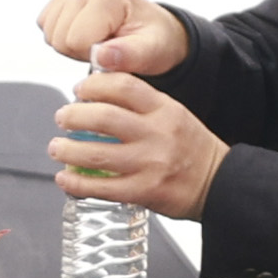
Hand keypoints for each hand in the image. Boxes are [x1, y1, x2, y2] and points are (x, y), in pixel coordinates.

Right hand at [34, 0, 187, 75]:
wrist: (151, 29)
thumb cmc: (153, 39)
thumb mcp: (151, 51)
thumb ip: (128, 55)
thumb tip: (100, 56)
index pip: (75, 40)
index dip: (92, 55)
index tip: (113, 51)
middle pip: (58, 38)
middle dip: (81, 52)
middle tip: (106, 47)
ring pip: (49, 34)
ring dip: (71, 46)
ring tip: (97, 41)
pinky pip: (45, 27)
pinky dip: (63, 37)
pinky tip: (85, 35)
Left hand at [49, 71, 228, 221]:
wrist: (220, 184)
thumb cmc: (191, 149)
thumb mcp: (174, 115)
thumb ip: (141, 107)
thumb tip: (98, 101)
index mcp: (165, 109)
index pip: (123, 86)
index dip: (94, 85)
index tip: (79, 90)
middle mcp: (157, 133)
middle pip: (104, 117)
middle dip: (73, 116)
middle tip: (62, 118)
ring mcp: (150, 164)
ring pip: (97, 154)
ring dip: (68, 150)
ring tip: (57, 148)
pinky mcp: (144, 191)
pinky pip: (102, 187)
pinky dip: (77, 183)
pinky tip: (65, 178)